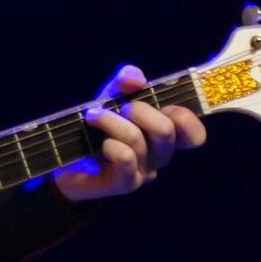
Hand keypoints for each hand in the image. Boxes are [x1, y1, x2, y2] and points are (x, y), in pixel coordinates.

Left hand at [53, 64, 206, 201]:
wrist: (66, 159)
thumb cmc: (97, 127)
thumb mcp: (111, 97)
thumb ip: (125, 83)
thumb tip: (135, 78)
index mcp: (164, 135)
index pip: (194, 135)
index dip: (187, 119)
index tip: (165, 105)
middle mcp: (160, 155)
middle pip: (166, 131)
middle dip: (141, 110)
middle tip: (122, 107)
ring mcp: (144, 171)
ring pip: (138, 141)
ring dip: (112, 122)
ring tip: (94, 116)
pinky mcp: (125, 183)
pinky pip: (125, 158)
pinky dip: (110, 144)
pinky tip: (100, 143)